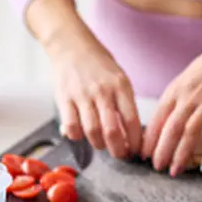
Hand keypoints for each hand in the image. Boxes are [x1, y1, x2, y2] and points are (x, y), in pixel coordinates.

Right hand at [50, 42, 142, 158]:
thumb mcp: (119, 79)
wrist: (72, 46)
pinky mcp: (64, 99)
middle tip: (120, 155)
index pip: (132, 121)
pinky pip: (71, 127)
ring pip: (92, 131)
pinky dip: (77, 136)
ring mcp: (82, 95)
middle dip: (118, 150)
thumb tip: (129, 134)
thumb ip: (123, 104)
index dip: (136, 141)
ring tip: (101, 144)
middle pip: (112, 131)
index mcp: (121, 86)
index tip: (136, 150)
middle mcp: (102, 91)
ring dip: (98, 144)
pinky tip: (81, 134)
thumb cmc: (98, 65)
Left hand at [141, 41, 201, 176]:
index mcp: (174, 92)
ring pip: (192, 131)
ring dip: (182, 153)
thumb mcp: (181, 85)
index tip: (142, 156)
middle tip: (157, 167)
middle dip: (162, 150)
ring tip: (175, 170)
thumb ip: (170, 107)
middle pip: (172, 128)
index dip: (149, 140)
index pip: (157, 120)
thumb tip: (154, 133)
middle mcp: (190, 98)